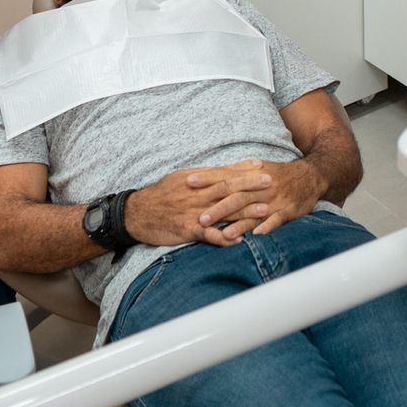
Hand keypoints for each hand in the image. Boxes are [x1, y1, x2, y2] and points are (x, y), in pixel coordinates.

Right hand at [125, 161, 271, 246]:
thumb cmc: (159, 196)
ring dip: (245, 210)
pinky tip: (239, 241)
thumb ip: (202, 177)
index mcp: (196, 179)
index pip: (224, 172)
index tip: (262, 165)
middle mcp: (197, 193)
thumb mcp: (179, 179)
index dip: (244, 168)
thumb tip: (221, 171)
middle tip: (271, 181)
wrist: (135, 213)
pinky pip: (208, 234)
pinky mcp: (187, 229)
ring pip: (224, 210)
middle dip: (251, 184)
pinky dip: (223, 238)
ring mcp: (193, 212)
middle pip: (228, 187)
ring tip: (265, 210)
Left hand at [198, 160, 324, 240]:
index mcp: (251, 174)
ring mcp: (274, 200)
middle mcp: (260, 187)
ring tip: (223, 233)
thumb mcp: (257, 168)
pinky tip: (257, 235)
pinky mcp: (287, 211)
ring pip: (254, 211)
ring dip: (239, 223)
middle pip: (236, 196)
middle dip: (218, 207)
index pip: (225, 176)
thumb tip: (209, 173)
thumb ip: (234, 172)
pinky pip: (276, 221)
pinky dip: (267, 227)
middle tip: (200, 218)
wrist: (311, 176)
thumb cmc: (278, 174)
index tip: (188, 182)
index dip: (207, 179)